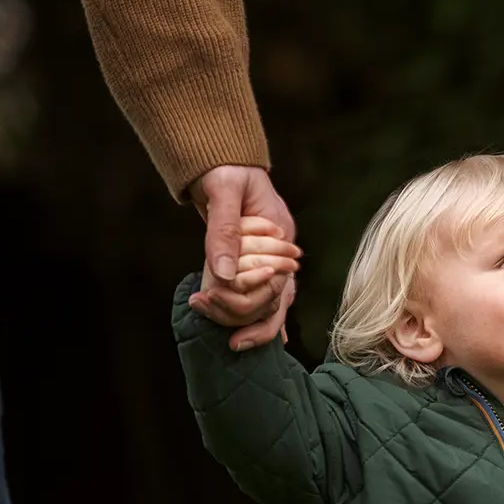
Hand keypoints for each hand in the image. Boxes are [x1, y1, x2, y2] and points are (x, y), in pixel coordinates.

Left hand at [190, 164, 297, 348]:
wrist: (221, 160)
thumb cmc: (224, 170)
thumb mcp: (224, 193)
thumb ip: (223, 232)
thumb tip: (222, 276)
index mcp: (281, 237)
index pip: (276, 283)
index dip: (253, 304)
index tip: (229, 319)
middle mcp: (281, 253)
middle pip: (279, 299)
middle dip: (257, 325)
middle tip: (232, 343)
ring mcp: (271, 258)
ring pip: (272, 302)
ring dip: (252, 322)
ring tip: (231, 342)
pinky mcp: (256, 262)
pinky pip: (260, 295)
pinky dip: (256, 317)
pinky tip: (249, 339)